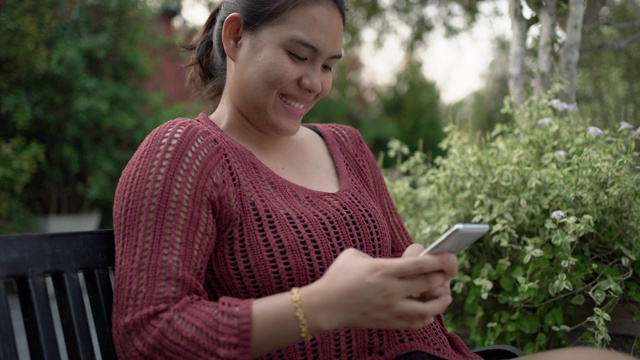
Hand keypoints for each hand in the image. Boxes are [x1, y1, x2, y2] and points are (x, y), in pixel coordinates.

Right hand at [303, 247, 454, 332]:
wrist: (325, 305)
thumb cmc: (339, 276)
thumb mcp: (355, 256)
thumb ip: (380, 256)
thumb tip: (400, 259)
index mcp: (384, 269)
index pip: (422, 265)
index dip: (441, 260)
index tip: (450, 256)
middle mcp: (391, 290)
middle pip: (431, 284)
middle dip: (444, 276)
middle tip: (447, 271)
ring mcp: (391, 309)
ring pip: (430, 308)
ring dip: (442, 299)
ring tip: (444, 293)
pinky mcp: (389, 322)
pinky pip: (417, 322)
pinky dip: (428, 316)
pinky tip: (429, 309)